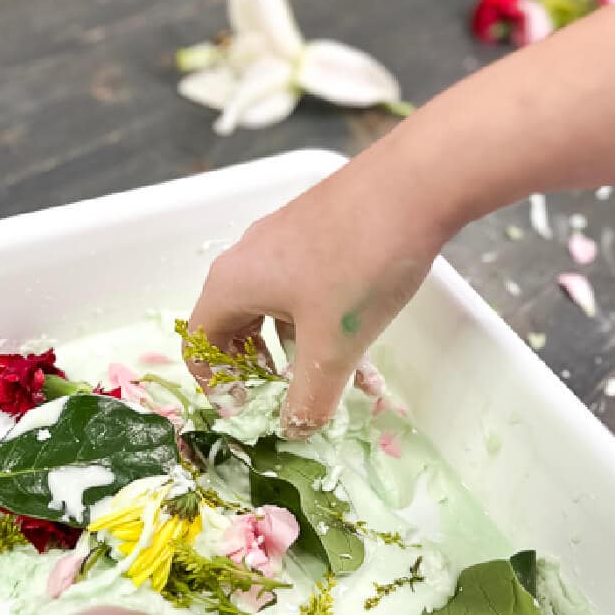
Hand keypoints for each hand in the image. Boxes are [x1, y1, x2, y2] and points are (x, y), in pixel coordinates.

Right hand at [186, 147, 449, 438]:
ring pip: (279, 313)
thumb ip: (310, 397)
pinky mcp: (318, 233)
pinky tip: (366, 354)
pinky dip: (325, 327)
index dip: (217, 386)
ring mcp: (284, 243)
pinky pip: (306, 292)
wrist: (415, 183)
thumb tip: (295, 430)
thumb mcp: (334, 345)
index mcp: (233, 284)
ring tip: (342, 386)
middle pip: (236, 329)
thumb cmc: (360, 265)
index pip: (199, 344)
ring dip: (304, 355)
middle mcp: (248, 260)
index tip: (252, 411)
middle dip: (263, 373)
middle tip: (291, 401)